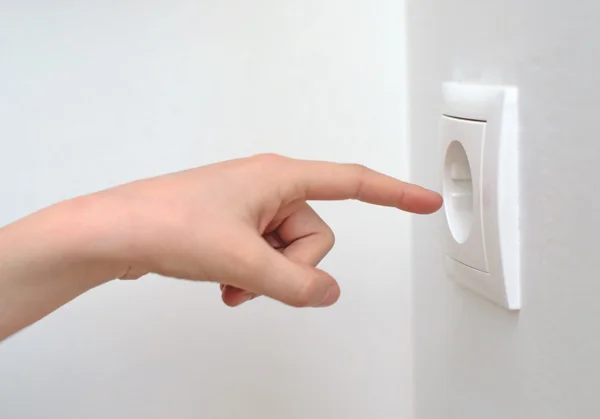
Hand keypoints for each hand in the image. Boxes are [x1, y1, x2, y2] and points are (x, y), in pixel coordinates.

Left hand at [98, 154, 440, 307]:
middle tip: (254, 272)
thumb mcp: (244, 261)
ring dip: (267, 276)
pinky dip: (252, 278)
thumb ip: (296, 282)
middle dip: (292, 265)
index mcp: (279, 177)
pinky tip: (225, 284)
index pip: (353, 183)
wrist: (115, 232)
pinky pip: (265, 258)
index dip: (396, 194)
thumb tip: (327, 292)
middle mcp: (268, 188)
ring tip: (231, 279)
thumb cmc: (168, 223)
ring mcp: (250, 209)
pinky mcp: (234, 228)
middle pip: (315, 236)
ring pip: (289, 253)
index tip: (426, 201)